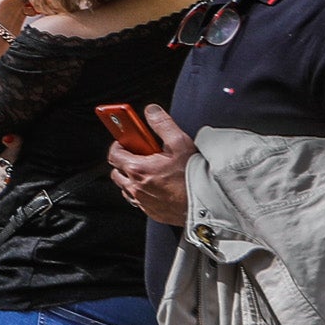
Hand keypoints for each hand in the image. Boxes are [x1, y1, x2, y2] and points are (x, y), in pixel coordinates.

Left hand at [107, 105, 192, 223]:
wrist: (210, 205)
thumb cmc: (196, 178)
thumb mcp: (180, 143)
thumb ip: (162, 124)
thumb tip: (152, 112)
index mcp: (138, 169)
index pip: (114, 154)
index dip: (119, 144)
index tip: (128, 140)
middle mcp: (136, 188)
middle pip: (117, 172)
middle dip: (125, 161)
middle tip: (142, 155)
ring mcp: (143, 202)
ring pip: (126, 187)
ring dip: (133, 178)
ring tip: (152, 171)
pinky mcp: (152, 212)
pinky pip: (138, 201)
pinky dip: (143, 192)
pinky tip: (158, 186)